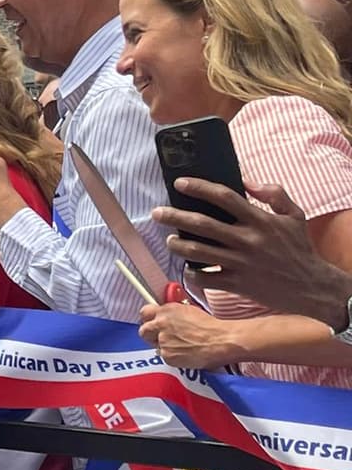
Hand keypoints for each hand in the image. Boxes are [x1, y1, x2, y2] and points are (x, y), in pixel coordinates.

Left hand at [138, 303, 239, 368]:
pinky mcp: (167, 356)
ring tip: (180, 347)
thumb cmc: (210, 326)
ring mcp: (162, 341)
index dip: (149, 319)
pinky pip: (164, 356)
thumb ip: (172, 313)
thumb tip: (166, 316)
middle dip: (151, 334)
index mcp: (166, 311)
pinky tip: (185, 354)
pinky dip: (172, 357)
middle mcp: (160, 324)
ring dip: (164, 346)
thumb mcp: (188, 310)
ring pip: (155, 345)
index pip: (145, 312)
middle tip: (161, 337)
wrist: (221, 340)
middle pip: (144, 331)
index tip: (153, 322)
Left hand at [152, 180, 346, 325]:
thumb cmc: (300, 249)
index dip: (199, 188)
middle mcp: (247, 240)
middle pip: (202, 225)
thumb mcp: (294, 216)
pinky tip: (187, 267)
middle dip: (174, 217)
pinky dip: (192, 273)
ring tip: (169, 240)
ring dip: (177, 245)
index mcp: (259, 221)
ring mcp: (240, 263)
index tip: (179, 183)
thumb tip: (248, 182)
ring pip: (198, 252)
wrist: (312, 288)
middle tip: (157, 213)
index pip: (224, 197)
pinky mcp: (237, 284)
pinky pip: (205, 278)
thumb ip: (274, 194)